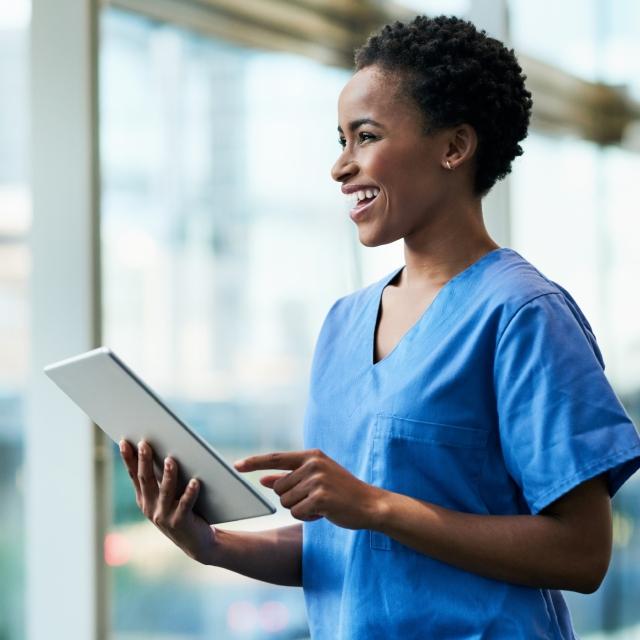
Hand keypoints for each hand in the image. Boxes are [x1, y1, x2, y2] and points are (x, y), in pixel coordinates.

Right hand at [119, 439, 216, 564]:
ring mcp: (164, 516)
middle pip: (146, 480)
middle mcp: (150, 507)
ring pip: (165, 491)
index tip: (124, 442)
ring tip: (170, 460)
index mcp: (144, 498)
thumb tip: (164, 450)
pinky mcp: (180, 522)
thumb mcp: (167, 494)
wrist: (196, 541)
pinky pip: (185, 504)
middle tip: (145, 443)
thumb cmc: (182, 510)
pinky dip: (190, 492)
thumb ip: (162, 476)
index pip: (134, 475)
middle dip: (144, 461)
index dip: (128, 459)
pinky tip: (196, 482)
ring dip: (167, 475)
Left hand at [234, 449, 384, 529]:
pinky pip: (297, 513)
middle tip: (315, 499)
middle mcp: (313, 465)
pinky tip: (324, 513)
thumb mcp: (315, 479)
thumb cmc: (340, 492)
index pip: (275, 458)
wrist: (370, 504)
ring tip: (321, 505)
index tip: (236, 465)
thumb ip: (289, 478)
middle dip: (291, 498)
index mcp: (311, 456)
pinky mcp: (320, 498)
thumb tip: (262, 480)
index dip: (254, 462)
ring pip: (286, 502)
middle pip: (279, 488)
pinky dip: (307, 517)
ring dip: (299, 509)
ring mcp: (317, 480)